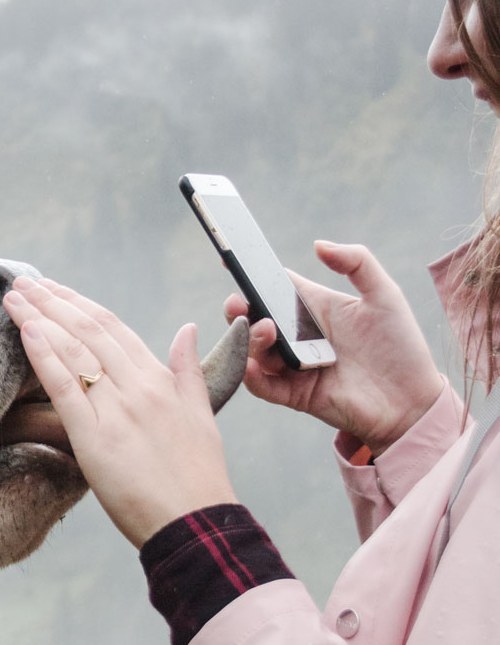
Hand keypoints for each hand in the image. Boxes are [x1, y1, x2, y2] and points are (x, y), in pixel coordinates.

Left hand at [3, 278, 235, 548]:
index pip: (113, 327)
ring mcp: (115, 410)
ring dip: (39, 318)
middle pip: (87, 330)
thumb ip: (187, 369)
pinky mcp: (94, 438)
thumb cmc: (197, 476)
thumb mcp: (201, 413)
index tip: (54, 289)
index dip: (79, 304)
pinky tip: (25, 332)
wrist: (195, 523)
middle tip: (22, 282)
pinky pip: (64, 387)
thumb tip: (186, 329)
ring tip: (15, 297)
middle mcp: (136, 387)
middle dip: (52, 302)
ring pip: (72, 351)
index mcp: (159, 379)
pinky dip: (44, 356)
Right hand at [224, 241, 441, 453]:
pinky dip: (250, 375)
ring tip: (265, 329)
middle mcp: (297, 336)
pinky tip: (251, 364)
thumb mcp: (384, 295)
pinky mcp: (294, 395)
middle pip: (254, 318)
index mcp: (313, 308)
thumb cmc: (401, 346)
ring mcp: (293, 366)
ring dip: (250, 339)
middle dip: (239, 309)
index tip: (231, 261)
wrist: (413, 400)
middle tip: (238, 303)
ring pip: (254, 350)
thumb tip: (318, 244)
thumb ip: (357, 262)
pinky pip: (262, 386)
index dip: (252, 276)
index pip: (273, 287)